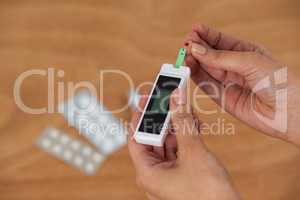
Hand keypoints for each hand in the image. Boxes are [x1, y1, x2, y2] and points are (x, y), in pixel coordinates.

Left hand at [128, 89, 239, 199]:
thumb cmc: (209, 195)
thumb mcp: (194, 153)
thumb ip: (183, 123)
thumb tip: (175, 98)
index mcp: (148, 173)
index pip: (136, 137)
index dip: (140, 115)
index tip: (146, 98)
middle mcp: (155, 173)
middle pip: (153, 137)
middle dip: (163, 117)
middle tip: (170, 99)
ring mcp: (169, 173)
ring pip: (168, 141)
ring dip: (178, 125)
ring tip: (187, 109)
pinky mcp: (182, 172)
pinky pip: (180, 148)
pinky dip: (186, 135)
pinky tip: (196, 124)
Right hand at [183, 24, 299, 145]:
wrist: (288, 110)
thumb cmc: (278, 81)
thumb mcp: (249, 61)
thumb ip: (220, 57)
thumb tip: (196, 49)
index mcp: (244, 51)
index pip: (220, 40)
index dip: (205, 35)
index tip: (193, 31)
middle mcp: (234, 66)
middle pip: (210, 54)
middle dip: (197, 48)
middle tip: (185, 46)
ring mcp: (228, 81)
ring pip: (205, 69)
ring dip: (194, 62)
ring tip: (184, 57)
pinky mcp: (223, 97)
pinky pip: (206, 85)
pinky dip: (195, 77)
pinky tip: (188, 69)